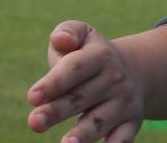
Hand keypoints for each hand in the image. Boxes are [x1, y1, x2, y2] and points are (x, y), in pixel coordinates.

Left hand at [27, 21, 145, 142]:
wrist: (134, 71)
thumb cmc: (90, 55)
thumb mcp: (82, 35)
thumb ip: (66, 33)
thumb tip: (60, 40)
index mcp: (99, 56)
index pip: (74, 68)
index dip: (53, 82)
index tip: (32, 97)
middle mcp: (114, 80)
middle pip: (81, 98)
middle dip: (57, 111)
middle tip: (34, 122)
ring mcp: (124, 103)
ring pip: (100, 121)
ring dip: (83, 135)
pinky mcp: (132, 123)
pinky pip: (123, 138)